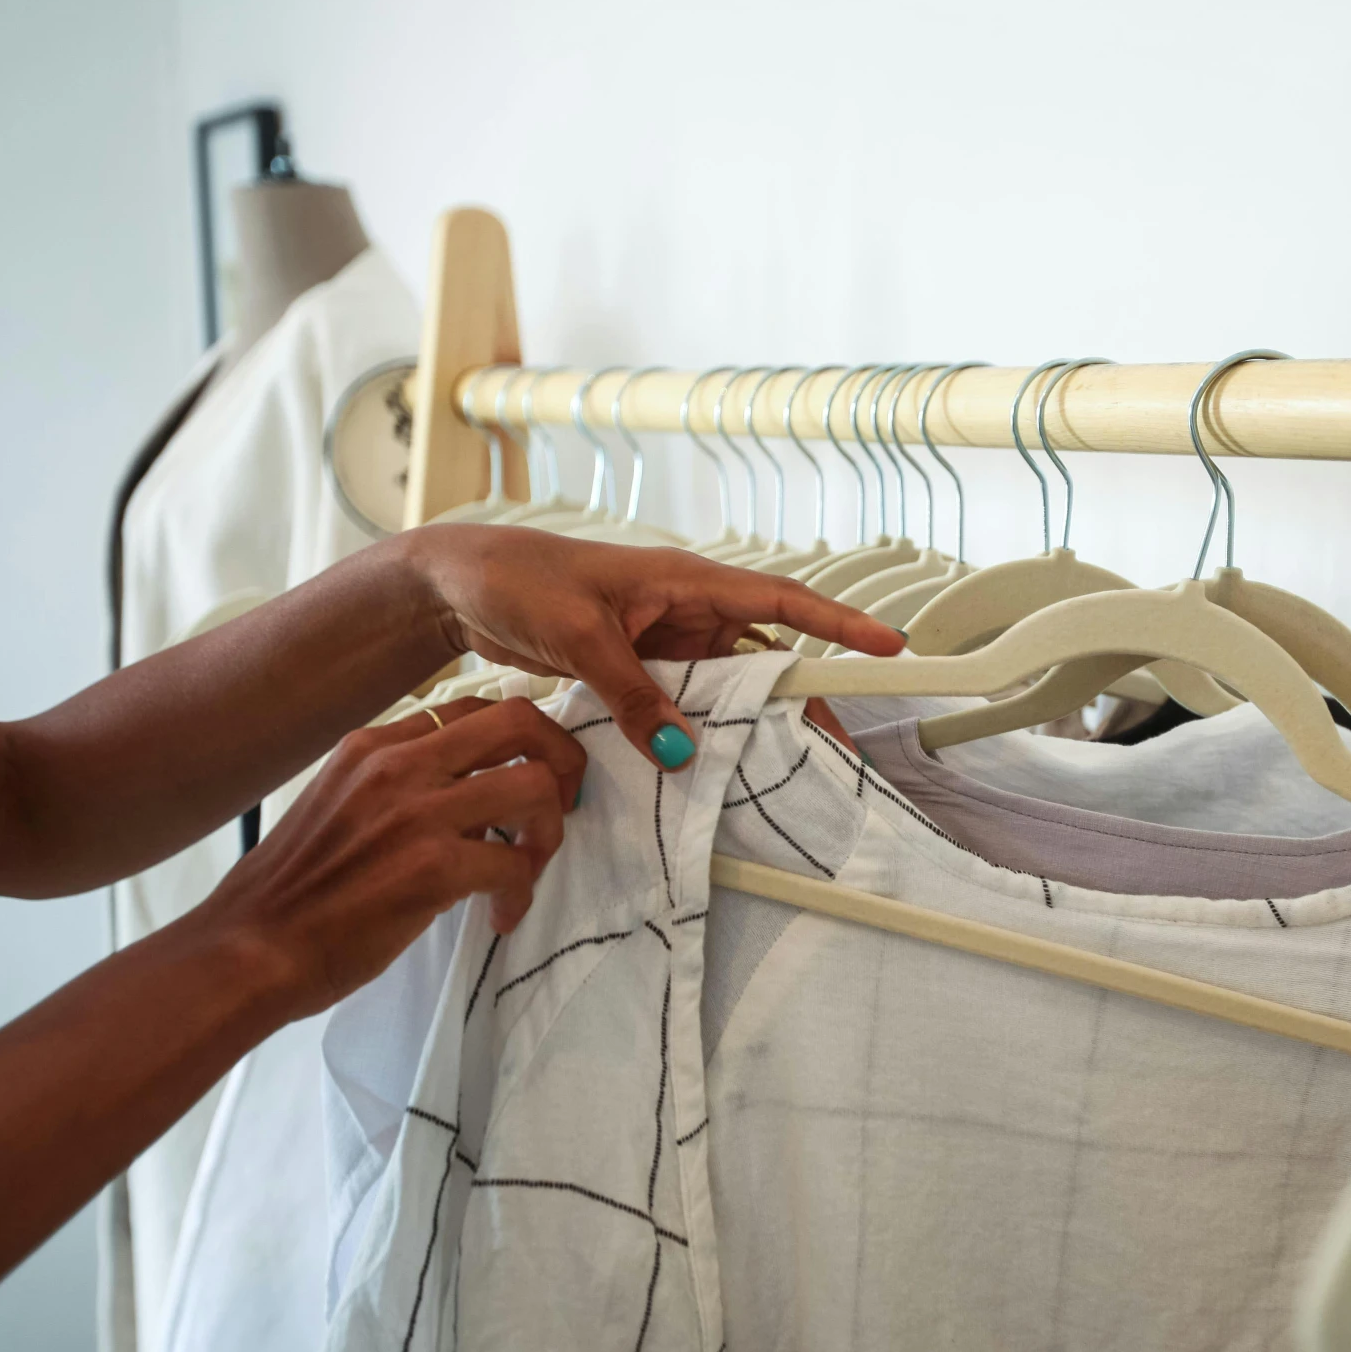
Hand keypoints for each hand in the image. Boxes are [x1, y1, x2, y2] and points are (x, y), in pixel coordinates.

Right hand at [188, 695, 584, 1021]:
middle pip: (520, 721)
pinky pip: (516, 864)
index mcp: (373, 746)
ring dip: (548, 833)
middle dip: (560, 762)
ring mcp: (416, 812)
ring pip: (534, 786)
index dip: (517, 741)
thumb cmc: (292, 894)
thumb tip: (464, 799)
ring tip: (526, 871)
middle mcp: (397, 764)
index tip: (523, 782)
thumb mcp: (338, 806)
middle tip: (558, 809)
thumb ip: (395, 788)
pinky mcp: (432, 867)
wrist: (248, 949)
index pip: (472, 707)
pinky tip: (498, 918)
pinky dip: (521, 893)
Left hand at [405, 526, 902, 769]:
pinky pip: (687, 703)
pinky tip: (712, 768)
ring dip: (754, 724)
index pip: (781, 603)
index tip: (890, 647)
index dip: (839, 625)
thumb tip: (679, 751)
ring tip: (789, 771)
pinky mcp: (641, 667)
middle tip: (838, 750)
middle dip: (805, 700)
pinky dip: (701, 732)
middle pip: (766, 657)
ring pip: (730, 687)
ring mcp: (666, 640)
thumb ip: (632, 695)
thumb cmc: (518, 580)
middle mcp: (688, 608)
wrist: (460, 584)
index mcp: (686, 580)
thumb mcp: (580, 637)